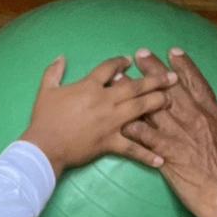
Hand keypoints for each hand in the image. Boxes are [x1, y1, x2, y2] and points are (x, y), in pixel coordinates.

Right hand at [22, 55, 175, 176]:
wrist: (45, 146)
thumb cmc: (44, 118)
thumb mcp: (46, 90)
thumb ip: (54, 71)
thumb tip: (61, 57)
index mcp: (89, 86)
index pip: (109, 68)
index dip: (120, 63)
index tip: (130, 61)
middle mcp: (104, 101)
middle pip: (134, 87)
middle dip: (154, 81)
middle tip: (171, 78)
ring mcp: (110, 122)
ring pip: (139, 110)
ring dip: (157, 104)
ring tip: (172, 101)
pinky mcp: (110, 142)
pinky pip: (132, 148)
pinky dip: (147, 154)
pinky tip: (161, 159)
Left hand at [121, 48, 216, 216]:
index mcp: (212, 113)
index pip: (196, 82)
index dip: (184, 66)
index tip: (172, 52)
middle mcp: (194, 118)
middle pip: (170, 88)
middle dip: (154, 70)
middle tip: (140, 54)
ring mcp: (179, 135)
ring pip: (154, 107)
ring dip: (136, 93)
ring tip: (121, 80)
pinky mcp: (168, 153)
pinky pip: (147, 137)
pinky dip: (134, 127)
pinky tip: (119, 117)